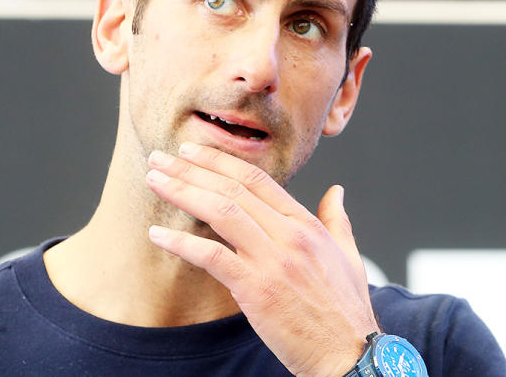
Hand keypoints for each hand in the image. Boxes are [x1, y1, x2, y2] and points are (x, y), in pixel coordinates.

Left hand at [145, 142, 379, 376]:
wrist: (349, 354)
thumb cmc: (346, 312)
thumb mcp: (348, 256)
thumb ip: (337, 220)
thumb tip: (336, 192)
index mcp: (305, 225)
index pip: (256, 179)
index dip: (220, 161)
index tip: (192, 152)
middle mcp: (289, 236)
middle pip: (232, 189)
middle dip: (191, 169)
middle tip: (160, 159)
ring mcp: (273, 261)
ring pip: (220, 212)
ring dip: (182, 192)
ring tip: (155, 182)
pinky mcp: (257, 290)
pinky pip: (212, 257)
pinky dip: (182, 243)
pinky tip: (158, 235)